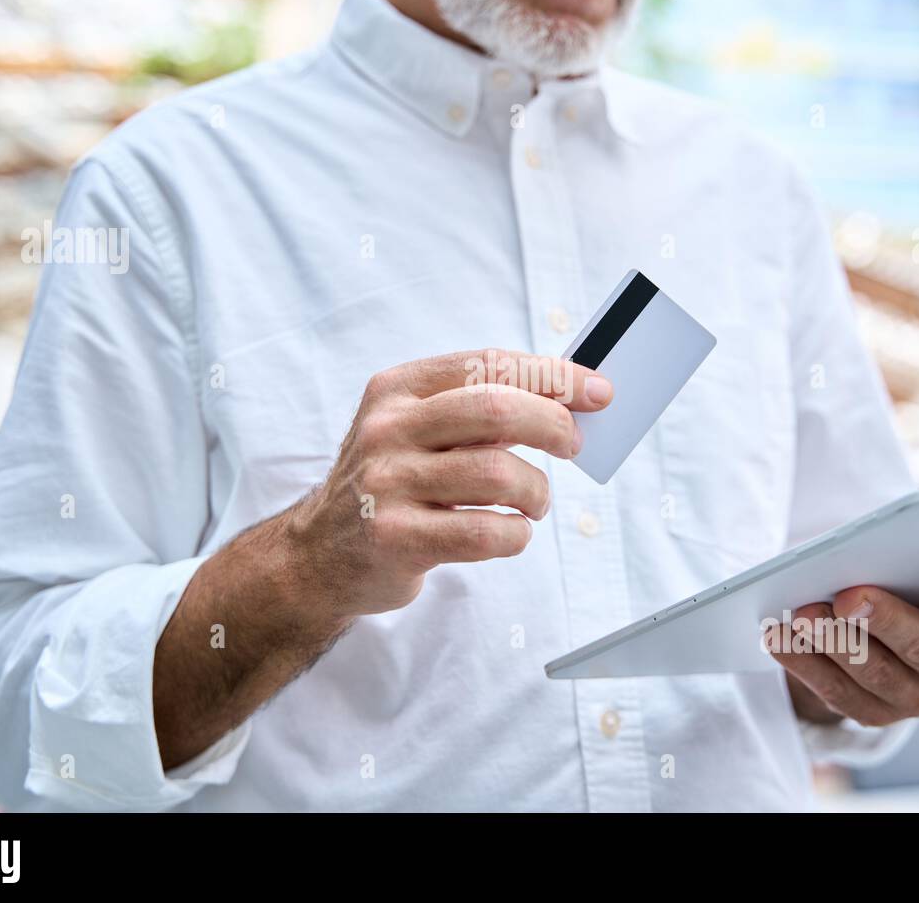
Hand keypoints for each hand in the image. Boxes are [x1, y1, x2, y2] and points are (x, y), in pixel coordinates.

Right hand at [285, 349, 612, 618]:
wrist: (320, 556)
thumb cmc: (393, 484)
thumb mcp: (417, 429)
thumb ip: (478, 411)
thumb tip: (571, 401)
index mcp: (397, 389)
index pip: (488, 364)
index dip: (554, 375)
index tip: (598, 392)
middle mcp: (387, 429)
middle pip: (497, 408)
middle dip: (554, 423)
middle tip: (573, 446)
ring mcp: (386, 483)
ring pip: (498, 474)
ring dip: (537, 491)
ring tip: (534, 502)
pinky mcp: (394, 538)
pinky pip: (485, 533)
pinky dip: (516, 535)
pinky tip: (510, 533)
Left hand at [769, 559, 918, 726]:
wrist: (887, 636)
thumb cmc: (909, 586)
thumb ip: (916, 559)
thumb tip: (877, 543)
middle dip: (883, 620)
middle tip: (848, 597)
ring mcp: (917, 698)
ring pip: (875, 674)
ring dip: (833, 641)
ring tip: (800, 613)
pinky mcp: (875, 713)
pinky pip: (836, 692)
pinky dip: (804, 662)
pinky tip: (778, 637)